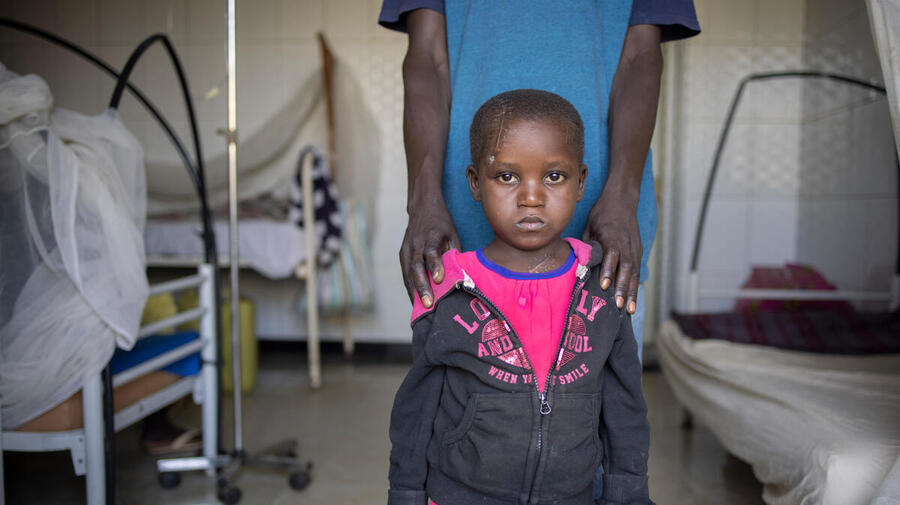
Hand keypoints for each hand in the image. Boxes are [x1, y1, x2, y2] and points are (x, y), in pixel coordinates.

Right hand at [399, 193, 459, 307]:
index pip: (431, 252)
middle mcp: (415, 243)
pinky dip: (410, 288)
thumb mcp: (452, 234)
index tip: (440, 280)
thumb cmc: (441, 224)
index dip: (435, 265)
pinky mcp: (402, 255)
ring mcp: (406, 249)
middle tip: (429, 304)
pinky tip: (415, 301)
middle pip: (416, 266)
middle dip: (422, 286)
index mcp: (430, 236)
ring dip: (414, 291)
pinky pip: (405, 274)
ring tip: (420, 309)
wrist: (422, 208)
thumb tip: (462, 275)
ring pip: (408, 273)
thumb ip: (454, 253)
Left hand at [582, 193, 640, 313]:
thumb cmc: (601, 214)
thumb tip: (580, 266)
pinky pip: (637, 270)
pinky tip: (633, 299)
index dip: (608, 271)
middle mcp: (626, 243)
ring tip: (630, 310)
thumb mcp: (589, 226)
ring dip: (632, 292)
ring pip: (634, 272)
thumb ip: (587, 246)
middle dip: (623, 288)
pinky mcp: (638, 250)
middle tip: (619, 306)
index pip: (611, 255)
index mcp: (611, 235)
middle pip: (626, 268)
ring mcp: (634, 247)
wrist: (622, 199)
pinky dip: (635, 285)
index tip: (603, 285)